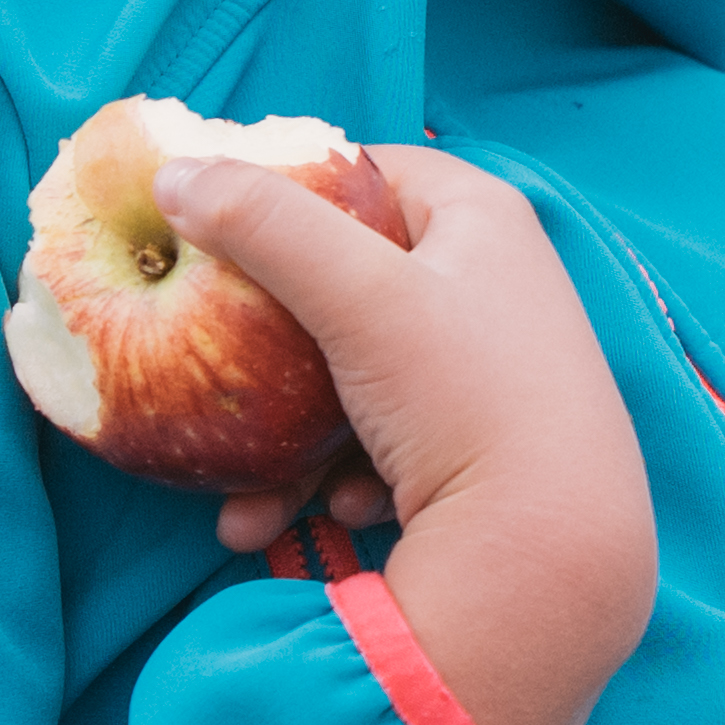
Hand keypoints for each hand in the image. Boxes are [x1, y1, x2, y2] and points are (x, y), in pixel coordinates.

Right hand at [170, 141, 656, 724]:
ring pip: (354, 375)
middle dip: (270, 344)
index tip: (217, 226)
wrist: (551, 553)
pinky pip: (387, 439)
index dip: (288, 190)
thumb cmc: (467, 396)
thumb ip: (265, 225)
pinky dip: (345, 476)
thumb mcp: (360, 296)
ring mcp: (491, 365)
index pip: (367, 171)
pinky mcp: (481, 441)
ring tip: (254, 499)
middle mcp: (496, 281)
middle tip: (214, 362)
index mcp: (484, 216)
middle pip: (348, 282)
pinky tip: (336, 515)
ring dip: (292, 438)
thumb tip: (172, 171)